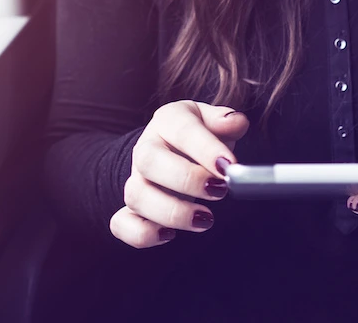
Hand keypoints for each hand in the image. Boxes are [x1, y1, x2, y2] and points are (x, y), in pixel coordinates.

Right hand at [109, 100, 249, 248]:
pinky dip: (142, 233)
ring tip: (205, 219)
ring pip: (136, 196)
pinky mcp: (131, 209)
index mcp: (168, 121)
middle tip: (219, 190)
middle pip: (148, 161)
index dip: (205, 148)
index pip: (181, 130)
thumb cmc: (197, 138)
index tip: (229, 165)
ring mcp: (136, 180)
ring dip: (171, 211)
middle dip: (186, 179)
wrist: (172, 152)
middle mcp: (146, 149)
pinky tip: (168, 235)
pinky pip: (122, 224)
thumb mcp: (212, 122)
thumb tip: (235, 122)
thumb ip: (225, 121)